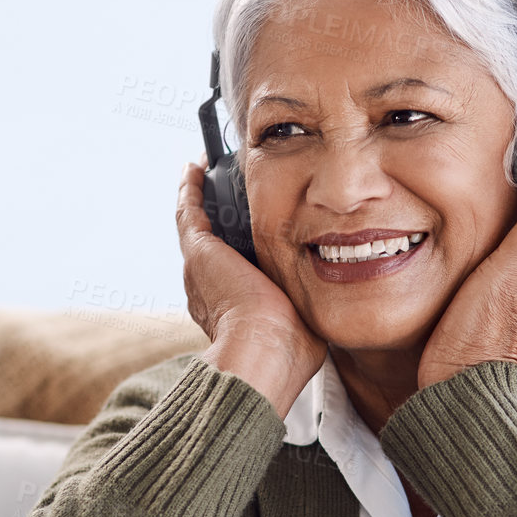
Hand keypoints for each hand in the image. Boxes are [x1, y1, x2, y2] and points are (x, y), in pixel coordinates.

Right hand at [177, 155, 326, 415]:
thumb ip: (310, 311)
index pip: (231, 272)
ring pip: (195, 225)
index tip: (250, 234)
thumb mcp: (303, 327)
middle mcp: (207, 289)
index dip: (237, 251)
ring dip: (199, 198)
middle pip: (210, 246)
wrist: (265, 349)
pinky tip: (197, 167)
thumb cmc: (288, 350)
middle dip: (218, 221)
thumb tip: (327, 309)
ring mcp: (199, 268)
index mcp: (231, 308)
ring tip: (206, 172)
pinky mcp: (199, 250)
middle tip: (227, 193)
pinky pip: (189, 209)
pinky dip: (191, 187)